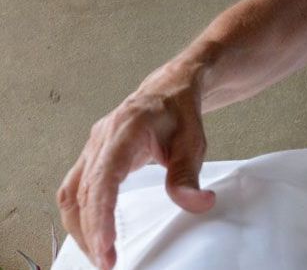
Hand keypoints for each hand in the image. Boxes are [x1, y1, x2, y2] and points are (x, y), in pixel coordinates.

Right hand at [57, 67, 215, 268]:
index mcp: (125, 131)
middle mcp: (101, 139)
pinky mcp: (91, 156)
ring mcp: (92, 147)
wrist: (169, 90)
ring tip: (99, 253)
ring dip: (80, 227)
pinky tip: (91, 233)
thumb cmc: (180, 114)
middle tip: (107, 262)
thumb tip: (199, 204)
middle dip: (90, 231)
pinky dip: (79, 215)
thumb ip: (188, 175)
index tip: (106, 246)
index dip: (101, 215)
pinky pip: (74, 189)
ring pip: (71, 194)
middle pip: (82, 192)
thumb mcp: (192, 143)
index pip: (105, 179)